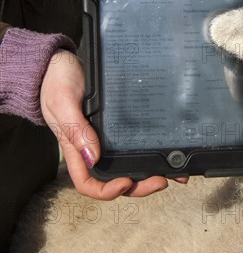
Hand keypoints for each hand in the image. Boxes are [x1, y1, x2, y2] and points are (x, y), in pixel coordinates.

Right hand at [40, 49, 186, 199]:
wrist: (63, 61)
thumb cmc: (56, 82)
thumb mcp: (62, 102)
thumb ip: (76, 129)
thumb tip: (92, 157)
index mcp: (76, 150)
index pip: (88, 183)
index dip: (107, 190)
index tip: (125, 182)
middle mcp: (93, 148)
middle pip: (116, 179)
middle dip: (139, 186)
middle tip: (161, 181)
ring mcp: (108, 138)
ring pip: (129, 165)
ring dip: (151, 173)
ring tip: (174, 173)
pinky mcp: (120, 126)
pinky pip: (136, 143)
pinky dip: (154, 151)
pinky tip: (171, 151)